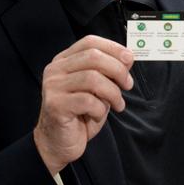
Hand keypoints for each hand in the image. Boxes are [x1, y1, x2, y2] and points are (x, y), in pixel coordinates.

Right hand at [33, 35, 133, 174]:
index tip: (130, 58)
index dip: (113, 47)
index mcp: (65, 60)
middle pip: (93, 57)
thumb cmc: (80, 114)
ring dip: (112, 92)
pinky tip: (99, 115)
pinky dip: (100, 108)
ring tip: (118, 104)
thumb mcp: (98, 88)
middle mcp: (56, 70)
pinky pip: (87, 101)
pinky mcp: (55, 105)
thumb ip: (109, 71)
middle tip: (128, 84)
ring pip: (92, 78)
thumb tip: (128, 58)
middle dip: (117, 69)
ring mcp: (53, 86)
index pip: (90, 42)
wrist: (59, 142)